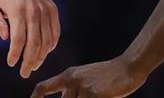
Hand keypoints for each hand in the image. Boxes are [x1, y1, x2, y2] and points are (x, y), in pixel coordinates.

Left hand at [0, 0, 59, 77]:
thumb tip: (5, 38)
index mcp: (17, 11)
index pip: (18, 39)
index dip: (15, 54)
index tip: (10, 63)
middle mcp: (33, 11)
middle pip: (34, 43)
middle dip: (29, 61)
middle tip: (24, 73)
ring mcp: (45, 10)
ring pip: (47, 40)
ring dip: (41, 56)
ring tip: (33, 65)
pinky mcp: (52, 9)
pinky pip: (55, 31)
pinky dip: (51, 44)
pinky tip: (44, 52)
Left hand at [31, 57, 146, 96]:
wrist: (127, 68)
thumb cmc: (107, 76)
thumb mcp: (85, 79)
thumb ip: (73, 90)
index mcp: (68, 75)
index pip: (44, 86)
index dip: (35, 96)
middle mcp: (71, 80)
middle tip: (86, 96)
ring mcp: (82, 87)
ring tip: (95, 93)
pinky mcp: (94, 94)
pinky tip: (101, 97)